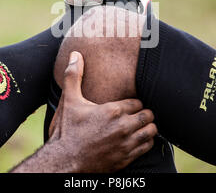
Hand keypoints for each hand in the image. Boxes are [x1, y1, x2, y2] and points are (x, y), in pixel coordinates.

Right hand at [48, 51, 156, 172]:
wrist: (64, 160)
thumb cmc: (68, 130)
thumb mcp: (69, 101)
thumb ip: (73, 76)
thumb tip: (75, 54)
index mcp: (113, 110)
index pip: (138, 102)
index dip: (134, 103)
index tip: (127, 105)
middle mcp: (123, 127)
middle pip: (148, 115)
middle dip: (143, 113)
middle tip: (135, 114)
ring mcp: (126, 144)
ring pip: (151, 131)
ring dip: (147, 127)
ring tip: (138, 125)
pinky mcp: (126, 158)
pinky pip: (147, 147)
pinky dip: (145, 142)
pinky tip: (136, 139)